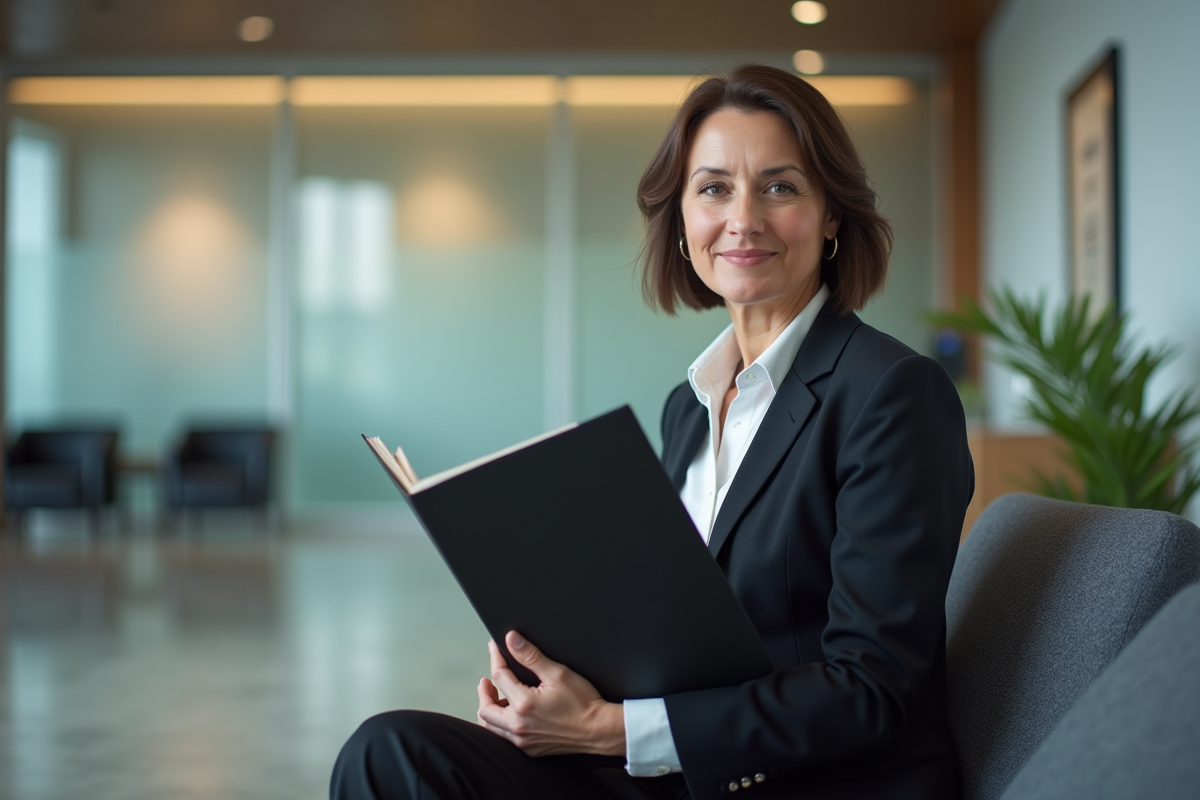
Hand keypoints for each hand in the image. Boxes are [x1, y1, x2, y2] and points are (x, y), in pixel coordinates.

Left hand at [476, 630, 624, 756]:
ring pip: (492, 727)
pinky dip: (501, 725)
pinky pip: (505, 738)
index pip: (499, 676)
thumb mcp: (558, 673)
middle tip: (487, 681)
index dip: (496, 658)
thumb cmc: (583, 703)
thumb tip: (512, 640)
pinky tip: (511, 714)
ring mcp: (524, 740)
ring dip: (490, 710)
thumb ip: (530, 655)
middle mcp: (519, 726)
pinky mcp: (531, 748)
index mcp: (524, 704)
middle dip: (484, 691)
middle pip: (485, 709)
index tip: (495, 649)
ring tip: (497, 697)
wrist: (598, 729)